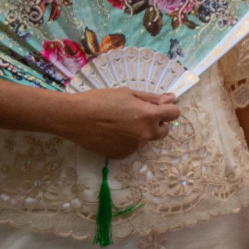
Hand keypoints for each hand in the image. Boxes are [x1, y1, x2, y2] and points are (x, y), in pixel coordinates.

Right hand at [58, 88, 180, 157]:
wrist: (74, 118)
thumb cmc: (100, 100)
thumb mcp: (128, 93)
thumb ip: (152, 98)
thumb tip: (171, 98)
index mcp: (148, 116)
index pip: (174, 114)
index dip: (168, 109)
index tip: (159, 106)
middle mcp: (144, 134)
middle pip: (164, 131)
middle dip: (157, 123)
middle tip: (139, 114)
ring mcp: (133, 147)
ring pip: (146, 139)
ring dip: (140, 132)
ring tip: (120, 122)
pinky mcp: (121, 155)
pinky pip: (132, 147)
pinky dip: (128, 141)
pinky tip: (113, 132)